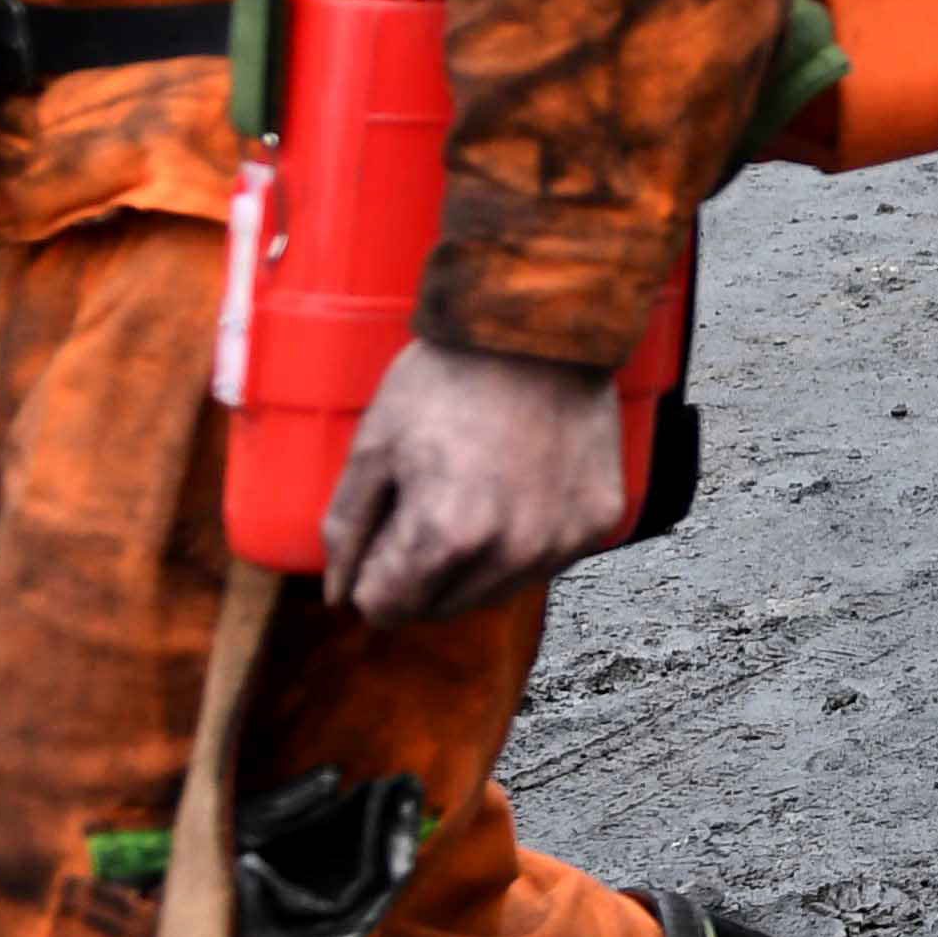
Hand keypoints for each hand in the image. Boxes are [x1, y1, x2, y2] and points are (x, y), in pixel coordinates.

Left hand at [324, 338, 626, 623]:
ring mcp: (559, 542)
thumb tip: (342, 597)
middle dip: (420, 571)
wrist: (544, 328)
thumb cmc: (450, 377)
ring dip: (473, 562)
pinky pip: (542, 562)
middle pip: (438, 609)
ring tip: (477, 489)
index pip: (385, 609)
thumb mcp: (374, 444)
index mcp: (444, 537)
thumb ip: (347, 529)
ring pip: (491, 593)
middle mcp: (509, 554)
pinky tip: (521, 483)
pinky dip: (524, 539)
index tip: (386, 523)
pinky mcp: (595, 523)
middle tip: (429, 499)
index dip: (373, 569)